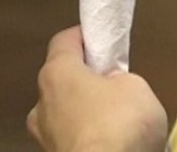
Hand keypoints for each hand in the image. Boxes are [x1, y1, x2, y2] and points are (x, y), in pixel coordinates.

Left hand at [27, 26, 167, 151]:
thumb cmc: (119, 124)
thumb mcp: (136, 87)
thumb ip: (120, 79)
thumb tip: (113, 87)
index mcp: (56, 73)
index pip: (64, 40)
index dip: (85, 36)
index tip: (103, 40)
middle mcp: (40, 103)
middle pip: (62, 80)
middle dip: (85, 80)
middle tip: (114, 86)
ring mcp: (44, 137)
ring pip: (64, 113)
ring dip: (84, 113)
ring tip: (115, 122)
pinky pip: (72, 139)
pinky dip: (87, 138)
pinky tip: (109, 143)